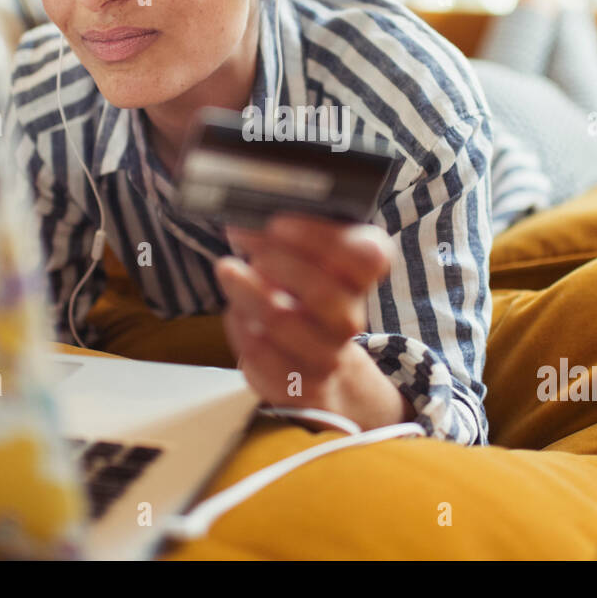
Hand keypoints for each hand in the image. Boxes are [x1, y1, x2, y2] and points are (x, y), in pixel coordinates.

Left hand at [213, 214, 411, 431]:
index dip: (322, 239)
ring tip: (228, 271)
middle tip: (245, 241)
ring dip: (248, 290)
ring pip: (283, 320)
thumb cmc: (304, 301)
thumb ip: (289, 239)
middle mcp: (350, 318)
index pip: (367, 257)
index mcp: (360, 279)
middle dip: (276, 260)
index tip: (279, 223)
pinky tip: (237, 312)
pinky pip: (260, 351)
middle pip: (323, 290)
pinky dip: (240, 325)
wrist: (316, 369)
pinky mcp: (296, 382)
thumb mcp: (308, 264)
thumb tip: (250, 215)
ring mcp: (326, 355)